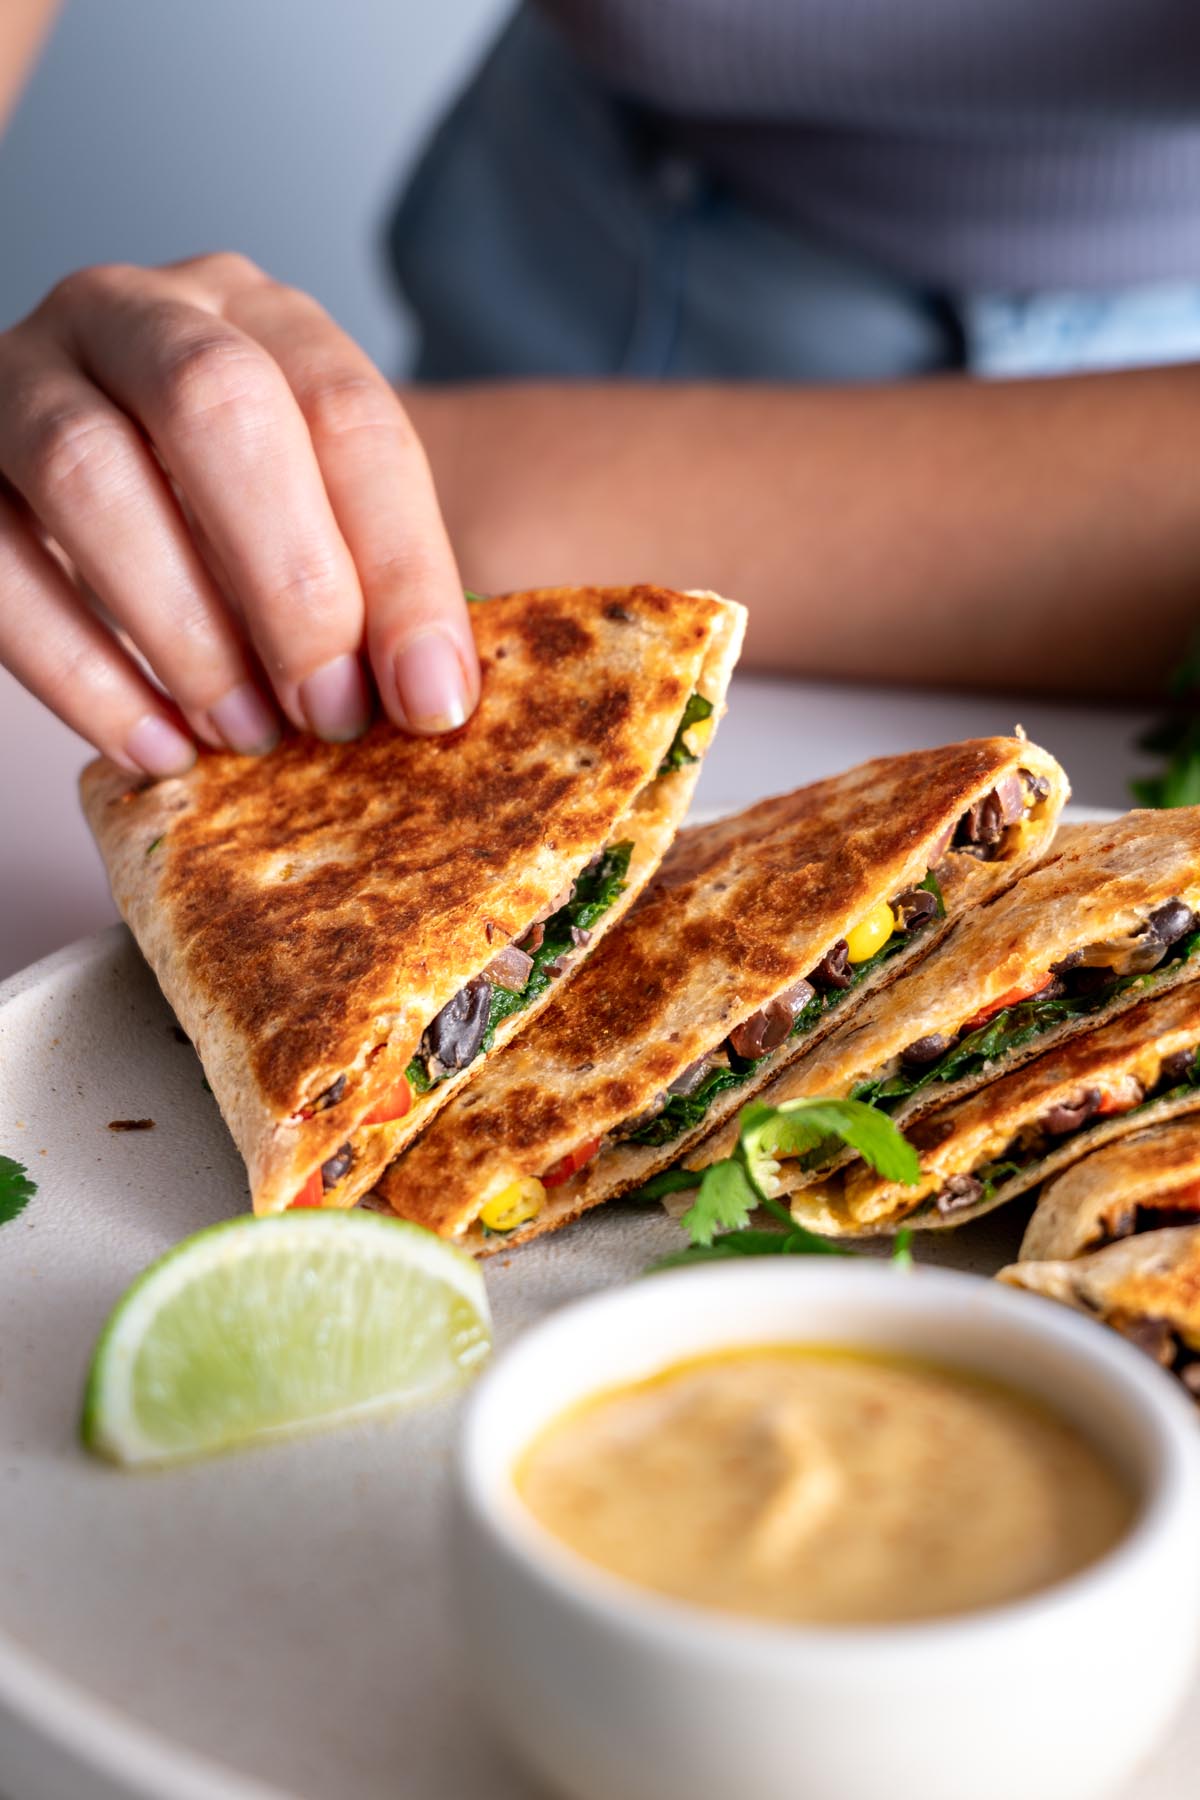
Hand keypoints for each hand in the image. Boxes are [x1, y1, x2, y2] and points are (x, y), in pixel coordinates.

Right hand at [0, 252, 479, 773]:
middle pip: (216, 407)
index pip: (350, 414)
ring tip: (246, 733)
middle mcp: (139, 314)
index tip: (430, 699)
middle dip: (289, 580)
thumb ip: (380, 584)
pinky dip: (79, 673)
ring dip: (181, 628)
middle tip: (329, 711)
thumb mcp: (329, 517)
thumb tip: (431, 698)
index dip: (402, 567)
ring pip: (86, 472)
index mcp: (264, 316)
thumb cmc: (253, 514)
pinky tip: (156, 746)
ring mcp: (26, 377)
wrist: (126, 472)